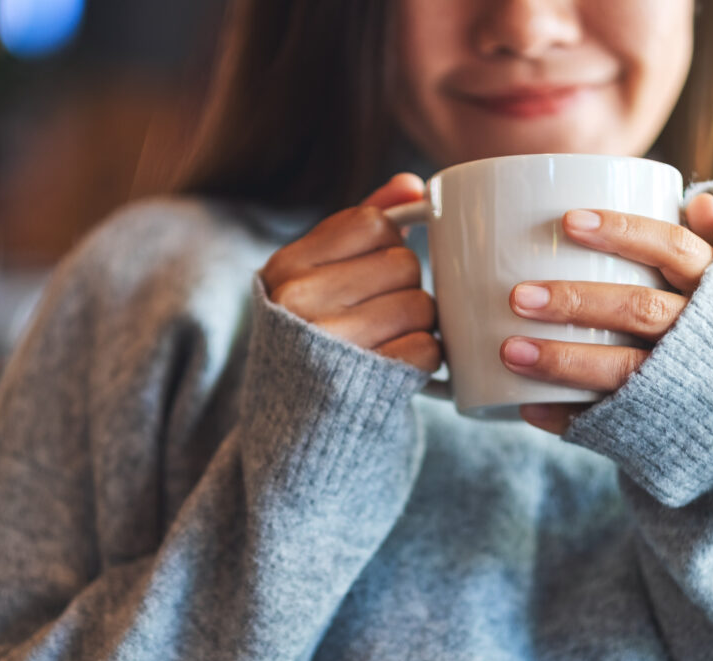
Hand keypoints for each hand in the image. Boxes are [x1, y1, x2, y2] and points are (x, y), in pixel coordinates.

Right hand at [259, 173, 441, 373]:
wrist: (294, 423)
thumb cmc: (313, 335)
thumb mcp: (316, 275)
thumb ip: (359, 224)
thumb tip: (414, 186)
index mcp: (285, 267)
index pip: (373, 224)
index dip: (387, 245)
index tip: (370, 271)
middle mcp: (299, 303)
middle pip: (403, 264)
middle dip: (404, 287)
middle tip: (380, 311)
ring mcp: (331, 344)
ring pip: (421, 305)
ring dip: (417, 323)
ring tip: (387, 338)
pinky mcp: (365, 382)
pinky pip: (427, 348)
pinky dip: (423, 357)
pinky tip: (396, 364)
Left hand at [500, 193, 712, 434]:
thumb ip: (704, 246)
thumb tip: (700, 201)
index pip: (673, 249)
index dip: (624, 232)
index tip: (567, 222)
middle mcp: (703, 335)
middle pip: (639, 310)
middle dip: (576, 302)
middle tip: (517, 296)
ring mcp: (682, 384)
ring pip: (622, 369)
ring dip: (562, 360)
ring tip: (509, 350)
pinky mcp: (659, 428)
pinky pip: (608, 424)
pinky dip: (565, 416)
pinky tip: (526, 405)